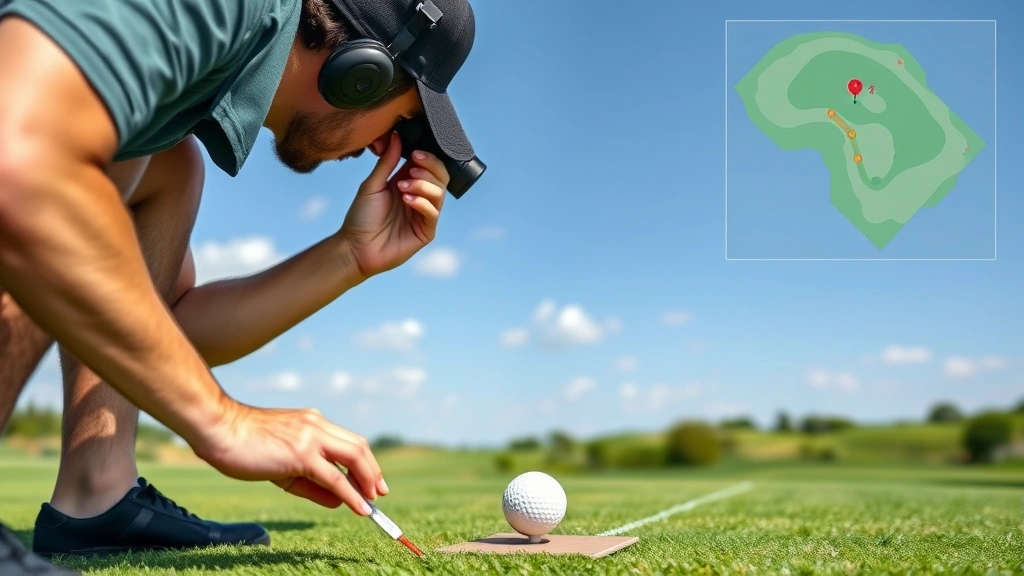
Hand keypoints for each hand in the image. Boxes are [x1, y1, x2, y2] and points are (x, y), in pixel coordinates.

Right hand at [194, 402, 387, 514]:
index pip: (348, 441)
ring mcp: (311, 437)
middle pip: (358, 446)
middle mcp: (316, 425)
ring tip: (373, 503)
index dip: (364, 461)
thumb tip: (339, 499)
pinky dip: (352, 494)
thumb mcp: (282, 466)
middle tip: (379, 492)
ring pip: (353, 457)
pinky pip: (334, 478)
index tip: (372, 480)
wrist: (218, 429)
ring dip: (368, 481)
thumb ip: (311, 483)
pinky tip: (360, 507)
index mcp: (312, 422)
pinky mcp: (302, 453)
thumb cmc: (242, 445)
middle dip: (373, 471)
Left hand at [337, 132, 448, 279]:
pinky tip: (407, 200)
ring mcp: (424, 215)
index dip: (427, 158)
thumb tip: (396, 136)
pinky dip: (422, 203)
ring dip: (423, 185)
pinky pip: (433, 213)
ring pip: (440, 193)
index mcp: (409, 184)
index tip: (415, 152)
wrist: (355, 247)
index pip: (429, 166)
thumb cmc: (361, 217)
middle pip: (441, 177)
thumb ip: (387, 162)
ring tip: (403, 187)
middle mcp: (420, 198)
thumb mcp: (372, 185)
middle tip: (411, 170)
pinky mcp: (426, 232)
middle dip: (429, 169)